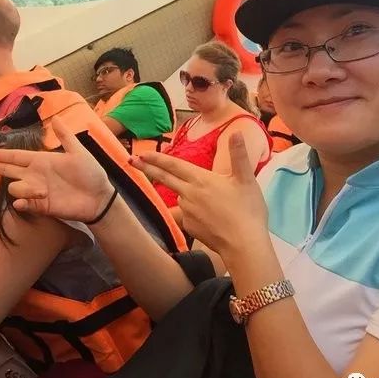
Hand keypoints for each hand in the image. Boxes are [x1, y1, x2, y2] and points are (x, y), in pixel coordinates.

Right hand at [0, 117, 114, 221]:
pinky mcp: (41, 206)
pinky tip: (22, 201)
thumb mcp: (78, 152)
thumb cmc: (91, 173)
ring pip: (15, 187)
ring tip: (43, 191)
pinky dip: (21, 202)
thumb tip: (56, 118)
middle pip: (8, 171)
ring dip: (23, 188)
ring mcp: (37, 191)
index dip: (1, 155)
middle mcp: (36, 175)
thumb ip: (65, 137)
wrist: (99, 197)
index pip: (17, 157)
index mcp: (42, 161)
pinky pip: (24, 203)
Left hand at [130, 132, 268, 255]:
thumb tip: (237, 132)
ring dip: (185, 195)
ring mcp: (187, 212)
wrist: (243, 244)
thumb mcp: (246, 179)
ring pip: (180, 197)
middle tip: (131, 161)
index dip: (157, 158)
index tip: (142, 153)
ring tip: (212, 204)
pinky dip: (194, 213)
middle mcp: (189, 194)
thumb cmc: (247, 211)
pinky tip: (211, 218)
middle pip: (164, 178)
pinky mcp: (189, 227)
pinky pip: (187, 216)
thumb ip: (238, 155)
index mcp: (201, 179)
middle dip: (147, 168)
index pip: (174, 165)